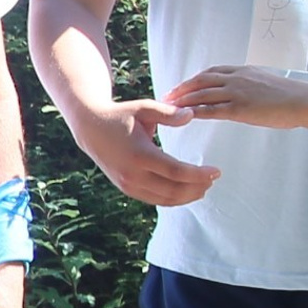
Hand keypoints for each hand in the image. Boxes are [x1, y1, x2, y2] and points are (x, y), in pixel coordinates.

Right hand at [70, 98, 219, 206]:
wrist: (90, 129)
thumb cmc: (120, 116)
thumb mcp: (144, 108)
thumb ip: (168, 113)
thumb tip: (191, 115)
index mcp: (140, 154)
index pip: (176, 172)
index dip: (199, 174)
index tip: (216, 171)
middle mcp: (133, 174)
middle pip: (173, 190)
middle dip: (197, 187)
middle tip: (212, 179)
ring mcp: (128, 184)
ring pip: (164, 199)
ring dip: (187, 196)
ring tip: (203, 187)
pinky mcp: (126, 188)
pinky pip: (154, 199)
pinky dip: (172, 199)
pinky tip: (185, 191)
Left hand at [166, 64, 307, 130]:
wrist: (305, 101)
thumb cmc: (291, 97)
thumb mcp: (266, 84)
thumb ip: (250, 86)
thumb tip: (243, 94)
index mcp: (243, 71)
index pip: (211, 72)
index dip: (194, 79)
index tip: (181, 86)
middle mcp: (237, 78)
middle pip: (201, 80)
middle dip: (182, 88)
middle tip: (166, 96)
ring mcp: (237, 92)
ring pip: (202, 94)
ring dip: (182, 100)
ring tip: (168, 107)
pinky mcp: (239, 108)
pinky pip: (211, 109)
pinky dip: (195, 112)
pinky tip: (184, 117)